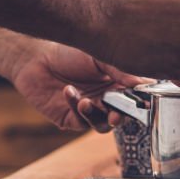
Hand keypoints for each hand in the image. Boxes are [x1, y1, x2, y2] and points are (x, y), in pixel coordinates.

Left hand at [10, 41, 148, 131]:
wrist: (36, 58)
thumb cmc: (68, 53)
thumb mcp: (99, 57)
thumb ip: (121, 71)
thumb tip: (143, 82)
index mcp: (117, 83)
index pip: (135, 97)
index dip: (140, 101)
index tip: (143, 102)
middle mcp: (106, 99)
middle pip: (122, 115)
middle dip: (121, 116)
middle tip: (117, 114)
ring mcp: (90, 110)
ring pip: (103, 125)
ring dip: (96, 115)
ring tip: (86, 102)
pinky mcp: (71, 119)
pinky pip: (81, 122)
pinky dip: (76, 108)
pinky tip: (68, 91)